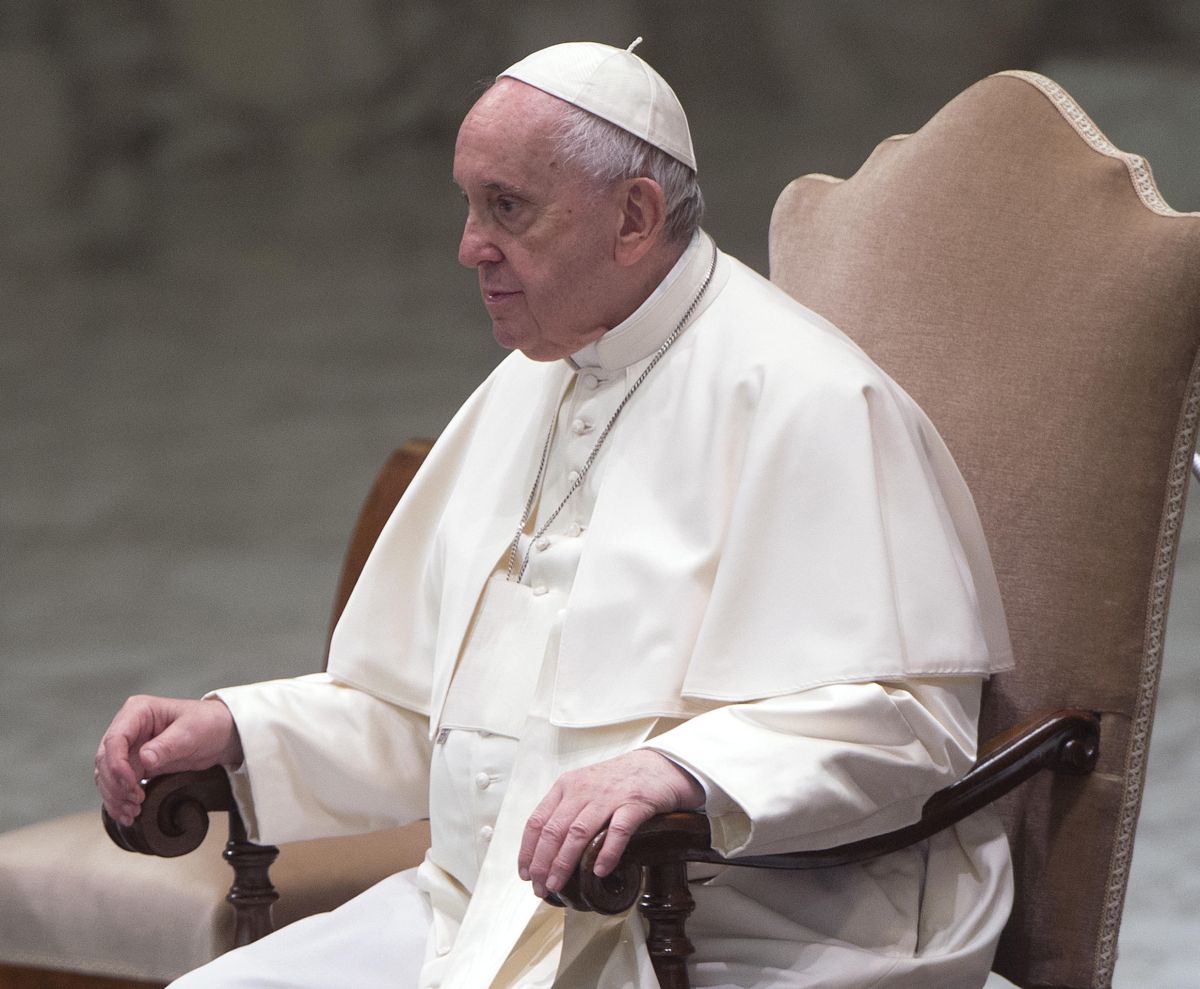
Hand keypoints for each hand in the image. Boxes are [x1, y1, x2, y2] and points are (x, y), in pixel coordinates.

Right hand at [94, 695, 242, 825]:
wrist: (221, 735)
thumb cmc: (208, 724)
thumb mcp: (190, 732)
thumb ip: (166, 745)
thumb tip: (143, 759)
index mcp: (137, 712)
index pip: (115, 739)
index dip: (117, 765)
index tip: (131, 784)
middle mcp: (129, 728)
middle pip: (106, 760)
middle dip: (116, 785)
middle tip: (135, 802)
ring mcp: (130, 748)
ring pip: (108, 776)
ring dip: (116, 796)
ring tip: (133, 812)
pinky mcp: (136, 765)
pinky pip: (118, 784)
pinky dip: (120, 800)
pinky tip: (127, 814)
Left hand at [518, 749, 703, 897]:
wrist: (658, 766)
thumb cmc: (618, 782)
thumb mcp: (584, 788)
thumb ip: (566, 811)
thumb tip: (546, 851)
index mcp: (566, 786)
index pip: (537, 820)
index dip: (528, 850)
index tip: (525, 873)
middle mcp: (583, 789)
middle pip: (554, 830)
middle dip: (542, 863)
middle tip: (539, 887)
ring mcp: (609, 796)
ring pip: (578, 832)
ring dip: (564, 862)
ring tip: (558, 884)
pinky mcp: (634, 804)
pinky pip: (617, 831)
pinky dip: (606, 853)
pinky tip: (599, 870)